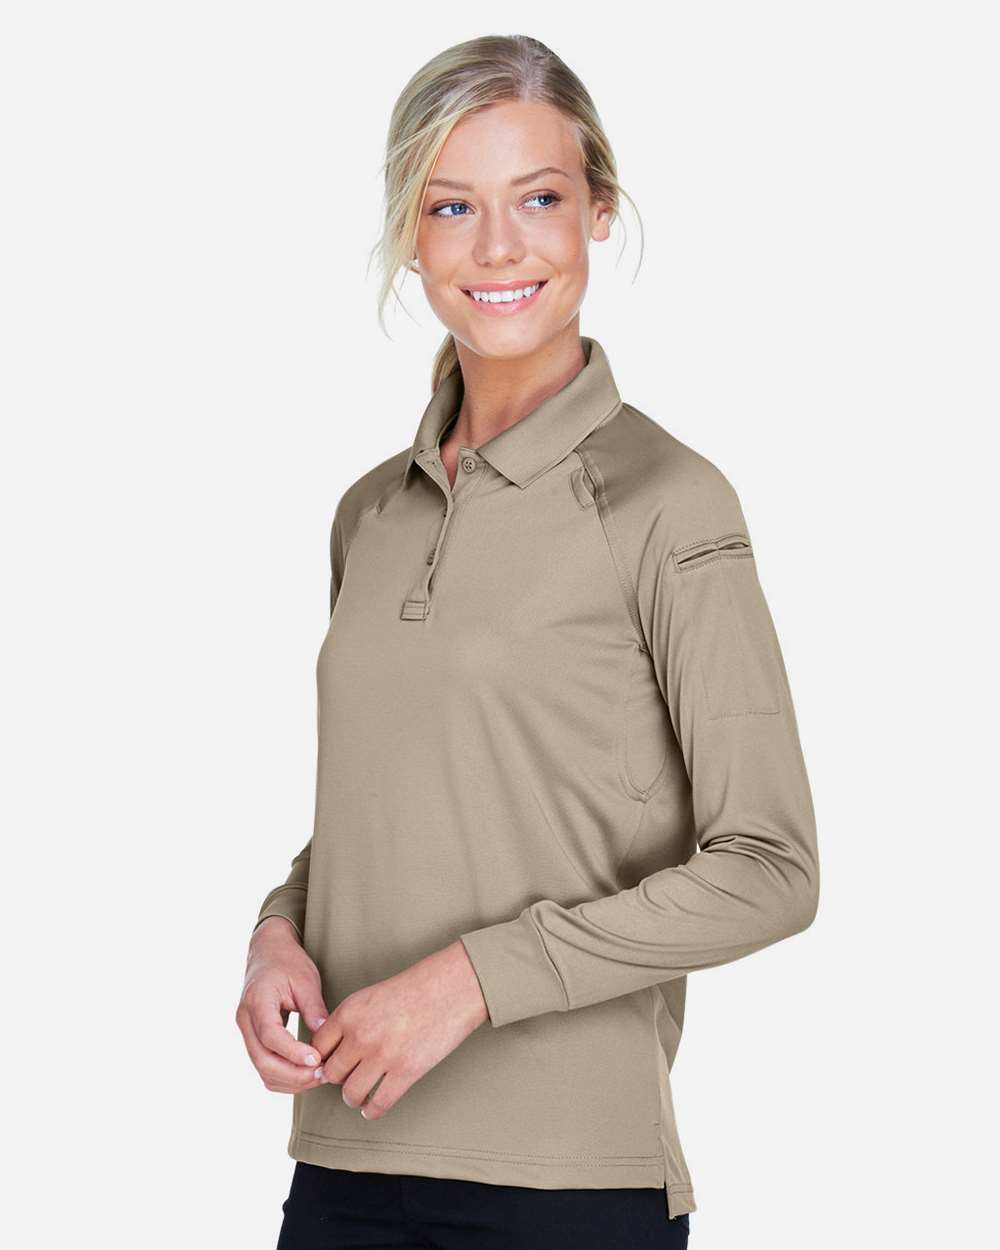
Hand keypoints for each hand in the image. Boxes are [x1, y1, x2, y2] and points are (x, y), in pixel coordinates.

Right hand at [236, 916, 330, 1093]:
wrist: (267, 952)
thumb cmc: (287, 962)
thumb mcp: (305, 979)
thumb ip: (313, 1008)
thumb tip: (324, 1037)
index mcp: (257, 1001)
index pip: (271, 1036)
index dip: (293, 1052)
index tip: (317, 1060)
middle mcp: (246, 1020)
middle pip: (263, 1060)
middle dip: (294, 1074)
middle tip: (323, 1074)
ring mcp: (246, 1032)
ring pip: (262, 1070)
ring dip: (290, 1080)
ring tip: (319, 1076)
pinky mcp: (253, 1040)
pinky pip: (264, 1067)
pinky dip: (284, 1077)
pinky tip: (306, 1074)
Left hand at [311, 940, 488, 1119]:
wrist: (452, 987)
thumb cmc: (415, 988)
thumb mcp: (372, 995)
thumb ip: (350, 1021)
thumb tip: (335, 1051)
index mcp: (350, 1012)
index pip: (318, 1047)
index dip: (323, 1058)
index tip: (332, 1062)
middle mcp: (361, 1034)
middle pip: (332, 1073)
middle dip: (340, 1078)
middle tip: (350, 1077)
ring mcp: (382, 1055)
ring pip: (350, 1094)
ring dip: (353, 1098)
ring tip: (361, 1095)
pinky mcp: (406, 1072)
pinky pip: (378, 1104)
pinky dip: (372, 1110)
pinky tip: (373, 1106)